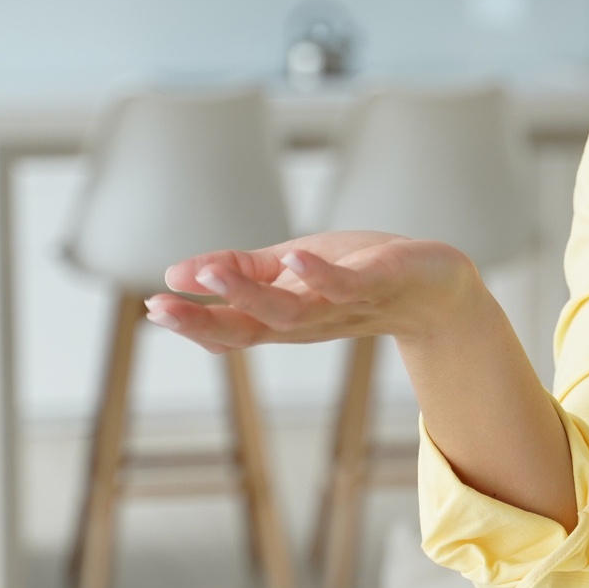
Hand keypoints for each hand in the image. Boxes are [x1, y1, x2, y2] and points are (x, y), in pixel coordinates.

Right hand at [143, 230, 477, 354]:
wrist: (436, 289)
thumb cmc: (361, 276)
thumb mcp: (294, 268)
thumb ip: (244, 270)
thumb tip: (178, 271)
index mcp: (283, 318)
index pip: (230, 328)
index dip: (191, 322)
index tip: (153, 307)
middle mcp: (307, 320)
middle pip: (248, 329)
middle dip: (203, 320)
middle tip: (160, 306)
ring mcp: (341, 305)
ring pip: (287, 311)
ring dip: (247, 293)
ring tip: (211, 272)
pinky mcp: (375, 283)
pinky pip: (344, 284)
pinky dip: (318, 274)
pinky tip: (295, 258)